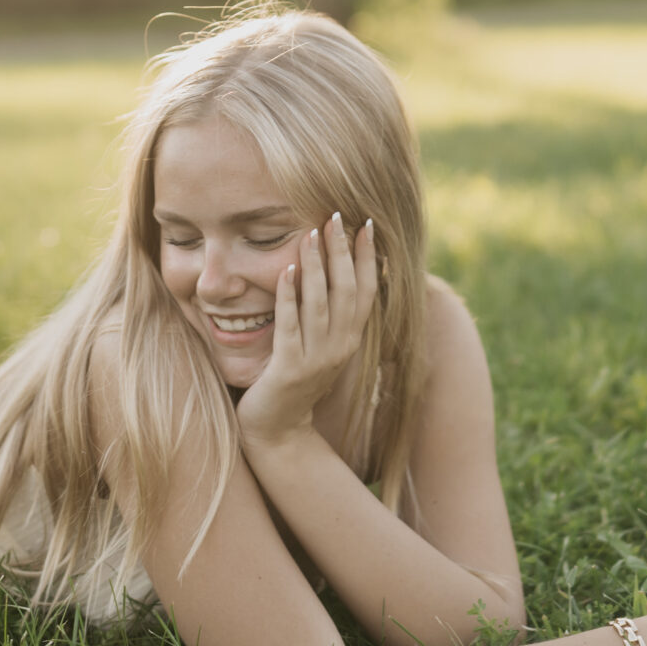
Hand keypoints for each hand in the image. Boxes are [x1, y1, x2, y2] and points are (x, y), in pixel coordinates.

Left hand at [235, 212, 377, 450]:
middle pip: (347, 291)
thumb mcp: (322, 345)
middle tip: (336, 216)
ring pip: (321, 304)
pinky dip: (289, 296)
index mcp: (350, 339)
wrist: (278, 429)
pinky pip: (290, 325)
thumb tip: (341, 271)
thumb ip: (332, 313)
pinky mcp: (289, 368)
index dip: (368, 257)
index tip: (366, 223)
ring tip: (312, 234)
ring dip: (317, 266)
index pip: (367, 290)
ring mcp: (317, 359)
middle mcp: (340, 347)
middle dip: (343, 251)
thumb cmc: (296, 379)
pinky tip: (287, 271)